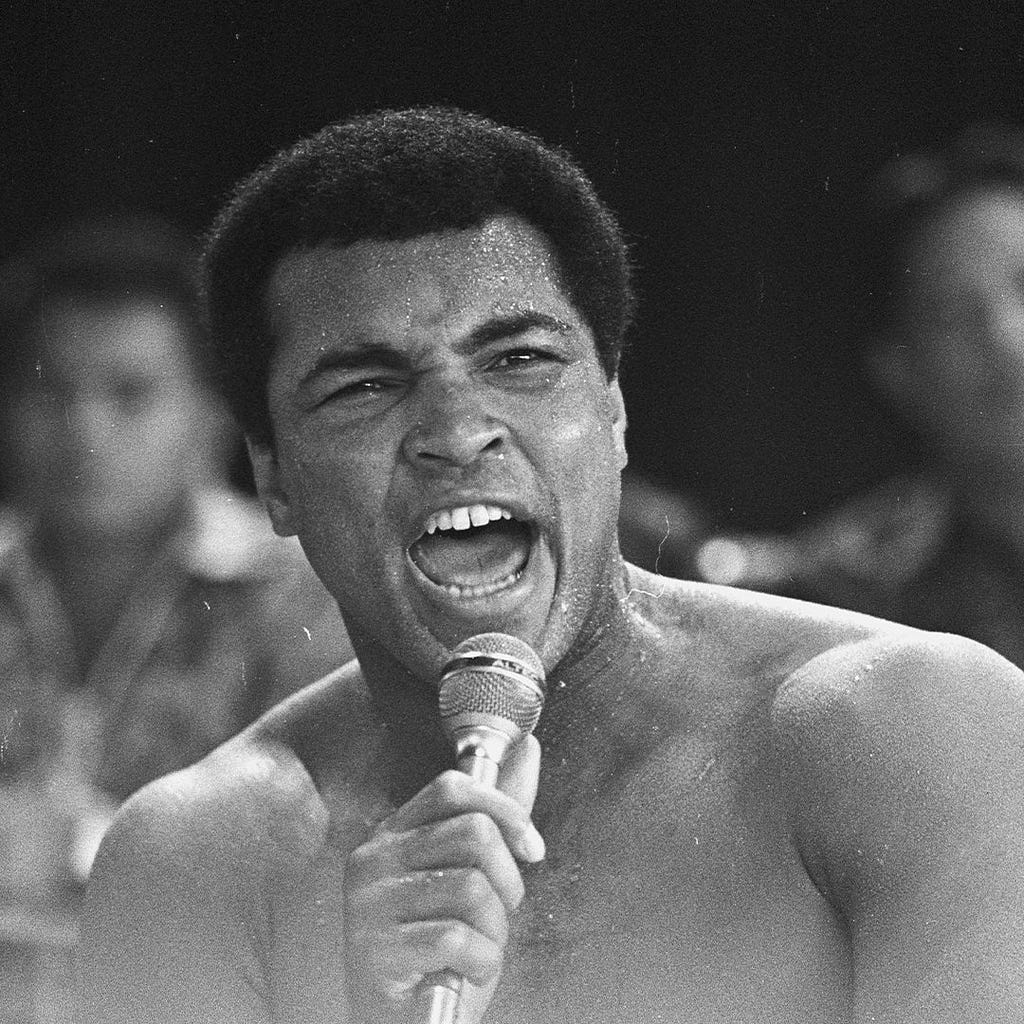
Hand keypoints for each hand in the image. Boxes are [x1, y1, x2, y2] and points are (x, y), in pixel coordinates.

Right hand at [343, 735, 542, 1020]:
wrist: (399, 1021)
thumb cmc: (439, 949)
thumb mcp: (467, 875)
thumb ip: (493, 817)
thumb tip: (527, 750)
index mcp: (392, 833)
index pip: (453, 787)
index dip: (505, 810)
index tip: (532, 849)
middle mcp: (372, 859)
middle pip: (474, 833)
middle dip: (508, 880)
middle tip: (498, 912)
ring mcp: (369, 904)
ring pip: (473, 887)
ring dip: (495, 929)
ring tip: (476, 946)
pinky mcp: (374, 950)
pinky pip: (457, 938)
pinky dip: (480, 961)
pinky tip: (464, 970)